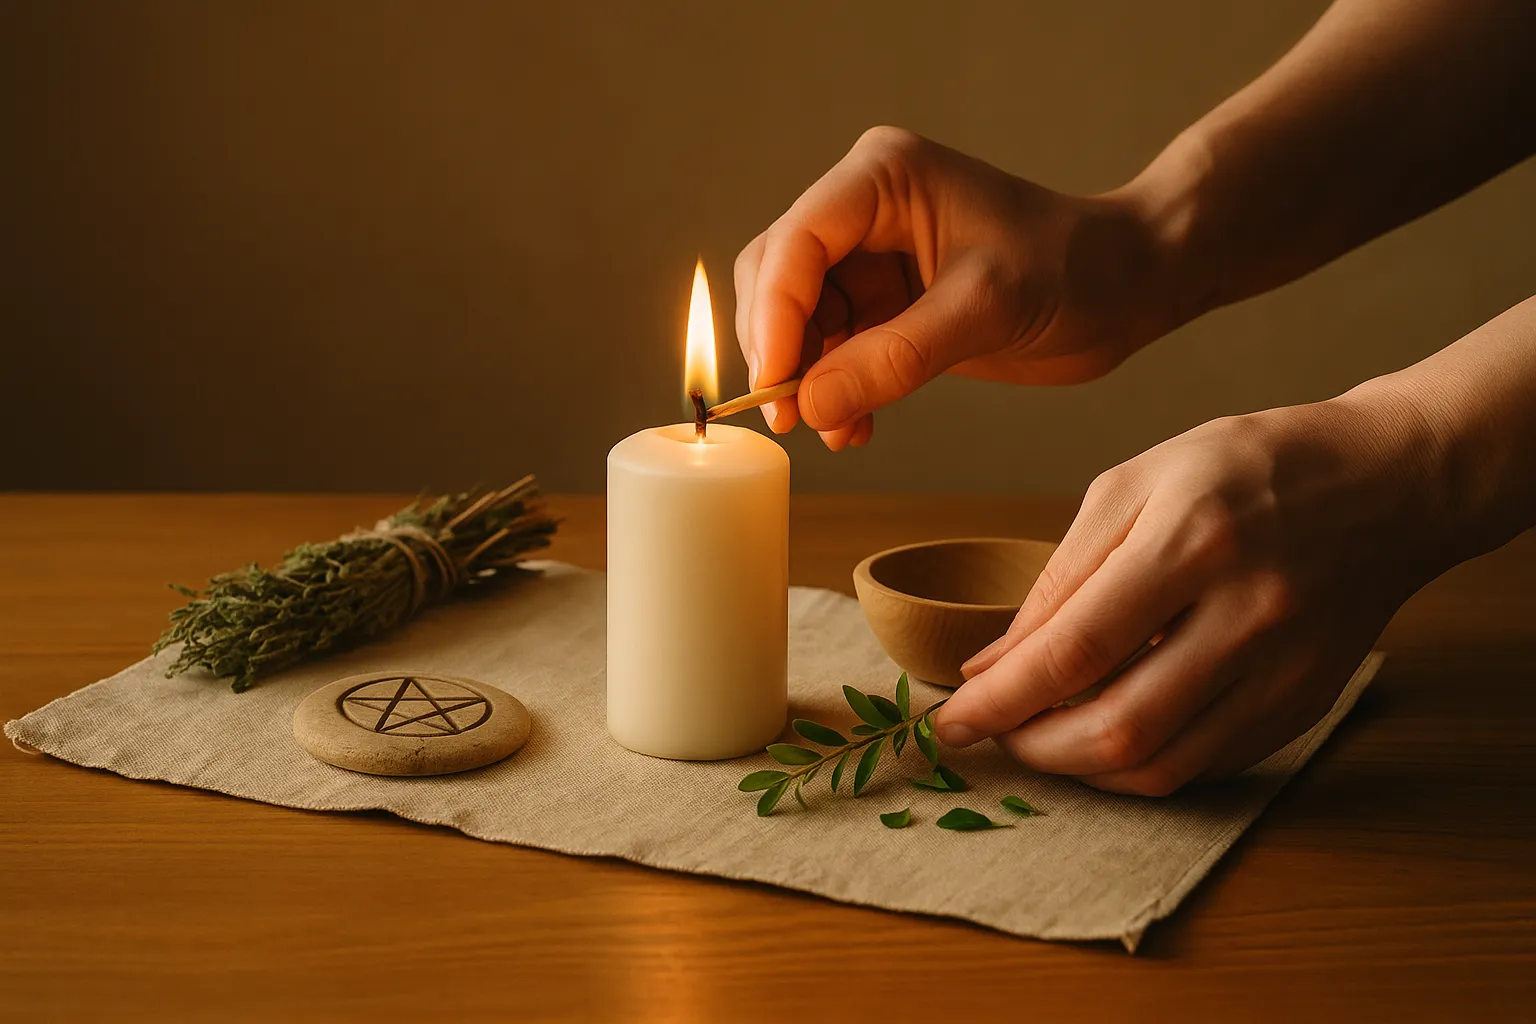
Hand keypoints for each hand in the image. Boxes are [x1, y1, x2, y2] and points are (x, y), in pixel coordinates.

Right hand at [733, 126, 1173, 449]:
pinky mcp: (886, 303)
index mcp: (881, 177)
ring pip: (797, 321)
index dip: (773, 317)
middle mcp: (865, 208)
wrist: (1127, 289)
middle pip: (777, 278)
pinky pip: (831, 349)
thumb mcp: (985, 309)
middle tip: (789, 418)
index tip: (777, 386)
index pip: (795, 243)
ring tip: (834, 432)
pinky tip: (854, 428)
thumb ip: (894, 357)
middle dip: (778, 349)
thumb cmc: (1075, 269)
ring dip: (806, 379)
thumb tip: (809, 406)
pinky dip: (833, 391)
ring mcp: (871, 257)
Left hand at [933, 384, 1447, 794]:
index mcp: (1192, 540)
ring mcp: (1285, 669)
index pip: (1076, 649)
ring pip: (1164, 766)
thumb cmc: (1247, 469)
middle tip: (993, 734)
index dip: (1000, 700)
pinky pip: (1207, 767)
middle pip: (1120, 727)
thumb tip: (993, 664)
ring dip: (1082, 771)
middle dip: (1034, 748)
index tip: (950, 722)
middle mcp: (1246, 613)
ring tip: (1041, 740)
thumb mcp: (1136, 484)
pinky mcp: (1305, 704)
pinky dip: (1141, 768)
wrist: (1388, 483)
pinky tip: (1106, 739)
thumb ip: (1060, 577)